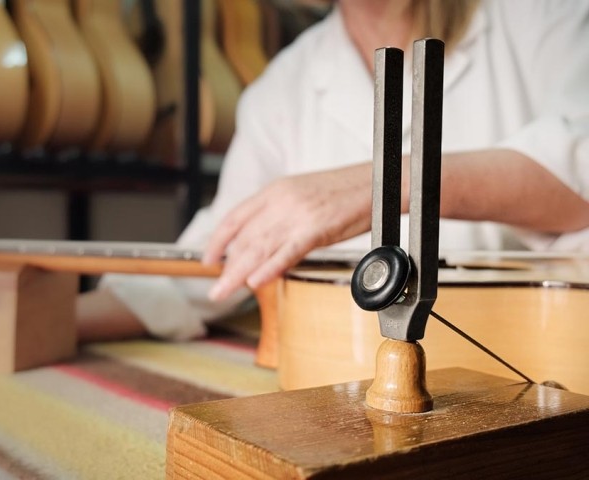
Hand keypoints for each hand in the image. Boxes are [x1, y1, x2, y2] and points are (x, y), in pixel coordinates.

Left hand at [203, 163, 374, 300]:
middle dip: (226, 268)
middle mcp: (281, 200)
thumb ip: (279, 213)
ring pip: (259, 248)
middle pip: (244, 239)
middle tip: (214, 290)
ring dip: (238, 274)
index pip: (235, 217)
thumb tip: (261, 240)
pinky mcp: (317, 228)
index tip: (207, 260)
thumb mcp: (303, 194)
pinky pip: (287, 252)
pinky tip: (255, 281)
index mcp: (275, 190)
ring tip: (223, 292)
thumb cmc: (346, 191)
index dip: (218, 241)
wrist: (381, 180)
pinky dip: (269, 268)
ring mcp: (298, 214)